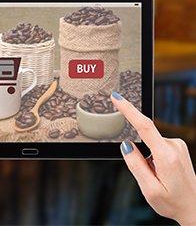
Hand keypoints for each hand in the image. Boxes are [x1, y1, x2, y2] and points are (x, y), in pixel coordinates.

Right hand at [111, 91, 195, 225]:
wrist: (194, 208)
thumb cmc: (173, 202)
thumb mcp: (149, 189)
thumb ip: (135, 165)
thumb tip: (125, 145)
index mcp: (167, 156)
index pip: (144, 127)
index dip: (128, 110)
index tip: (116, 98)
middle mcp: (175, 146)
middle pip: (144, 139)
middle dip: (139, 156)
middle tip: (150, 178)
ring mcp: (178, 146)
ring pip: (149, 144)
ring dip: (146, 159)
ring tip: (159, 179)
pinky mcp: (177, 147)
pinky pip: (155, 147)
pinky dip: (152, 159)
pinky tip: (162, 174)